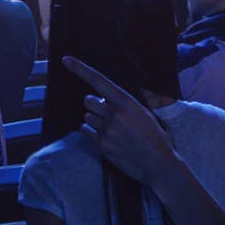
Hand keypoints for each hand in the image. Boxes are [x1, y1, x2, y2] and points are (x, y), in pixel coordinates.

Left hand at [69, 58, 183, 186]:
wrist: (159, 165)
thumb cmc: (155, 138)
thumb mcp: (145, 113)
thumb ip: (125, 103)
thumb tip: (105, 96)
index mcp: (127, 102)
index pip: (99, 81)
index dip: (80, 69)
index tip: (65, 60)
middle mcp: (115, 114)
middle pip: (88, 101)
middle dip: (96, 106)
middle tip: (110, 115)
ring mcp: (107, 130)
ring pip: (87, 117)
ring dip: (95, 121)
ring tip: (113, 130)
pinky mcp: (102, 146)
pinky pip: (85, 131)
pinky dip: (91, 132)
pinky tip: (107, 138)